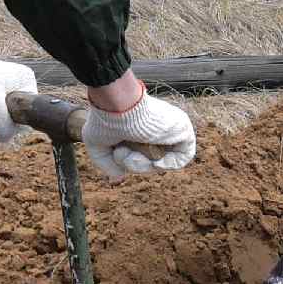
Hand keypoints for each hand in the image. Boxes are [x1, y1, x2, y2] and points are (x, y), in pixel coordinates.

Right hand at [82, 88, 198, 177]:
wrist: (116, 106)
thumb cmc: (105, 121)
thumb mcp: (98, 146)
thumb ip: (108, 163)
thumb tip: (119, 177)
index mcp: (142, 129)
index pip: (143, 154)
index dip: (131, 163)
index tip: (116, 156)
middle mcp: (158, 129)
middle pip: (152, 160)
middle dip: (134, 164)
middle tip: (121, 152)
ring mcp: (171, 129)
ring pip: (164, 160)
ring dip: (145, 164)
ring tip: (131, 152)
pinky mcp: (184, 129)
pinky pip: (184, 156)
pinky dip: (169, 164)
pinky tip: (154, 160)